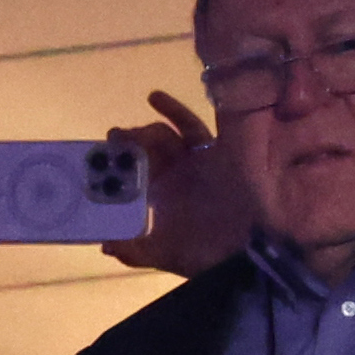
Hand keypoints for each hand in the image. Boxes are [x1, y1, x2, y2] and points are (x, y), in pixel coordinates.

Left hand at [100, 92, 253, 277]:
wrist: (252, 252)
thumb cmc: (211, 253)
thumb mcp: (168, 255)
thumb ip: (136, 252)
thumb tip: (105, 246)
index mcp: (165, 193)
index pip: (137, 170)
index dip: (119, 162)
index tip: (102, 155)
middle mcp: (179, 172)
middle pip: (150, 148)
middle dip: (132, 140)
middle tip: (115, 138)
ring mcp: (198, 159)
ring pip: (170, 135)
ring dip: (151, 127)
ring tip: (135, 126)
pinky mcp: (218, 150)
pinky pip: (196, 128)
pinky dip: (178, 112)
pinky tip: (159, 99)